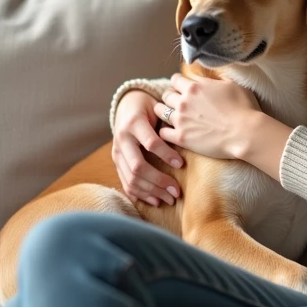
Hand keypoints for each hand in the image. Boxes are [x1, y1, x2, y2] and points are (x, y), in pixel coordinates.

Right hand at [111, 89, 182, 206]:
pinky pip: (125, 183)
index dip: (166, 155)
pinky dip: (140, 195)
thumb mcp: (159, 107)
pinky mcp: (116, 162)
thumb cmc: (150, 107)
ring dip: (151, 192)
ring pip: (131, 178)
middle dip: (158, 181)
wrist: (127, 104)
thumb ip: (169, 121)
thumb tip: (190, 138)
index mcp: (134, 123)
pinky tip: (155, 201)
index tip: (182, 164)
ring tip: (170, 199)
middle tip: (177, 192)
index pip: (150, 143)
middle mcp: (122, 139)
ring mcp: (116, 152)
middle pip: (138, 166)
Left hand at [155, 74, 261, 160]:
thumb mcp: (232, 85)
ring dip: (164, 111)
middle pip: (166, 95)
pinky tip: (172, 132)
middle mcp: (184, 101)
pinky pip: (163, 132)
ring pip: (160, 111)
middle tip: (177, 102)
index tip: (182, 88)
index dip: (179, 83)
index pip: (175, 79)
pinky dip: (165, 131)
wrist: (245, 133)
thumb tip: (211, 77)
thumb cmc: (243, 108)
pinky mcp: (181, 138)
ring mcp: (181, 120)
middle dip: (171, 97)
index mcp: (195, 87)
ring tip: (171, 115)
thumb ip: (216, 80)